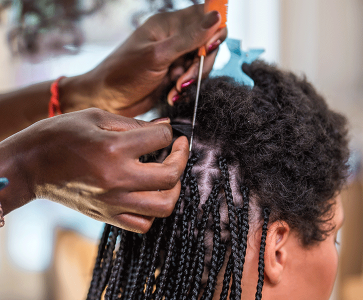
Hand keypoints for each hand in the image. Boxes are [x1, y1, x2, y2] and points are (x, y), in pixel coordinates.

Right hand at [0, 108, 188, 232]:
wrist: (28, 165)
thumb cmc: (59, 135)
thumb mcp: (95, 116)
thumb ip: (135, 123)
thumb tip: (166, 128)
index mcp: (113, 148)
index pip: (161, 140)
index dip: (169, 133)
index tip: (167, 132)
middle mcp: (117, 178)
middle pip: (171, 176)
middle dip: (182, 158)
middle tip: (179, 149)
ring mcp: (113, 201)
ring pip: (164, 205)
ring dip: (174, 188)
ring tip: (168, 174)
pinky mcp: (107, 216)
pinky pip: (143, 224)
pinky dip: (153, 210)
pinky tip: (149, 193)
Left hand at [60, 4, 226, 116]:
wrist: (106, 100)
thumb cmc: (123, 74)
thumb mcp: (158, 55)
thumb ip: (189, 38)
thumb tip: (216, 17)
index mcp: (168, 24)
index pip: (205, 15)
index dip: (214, 29)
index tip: (209, 47)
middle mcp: (174, 37)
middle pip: (208, 44)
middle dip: (201, 64)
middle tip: (183, 78)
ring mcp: (175, 56)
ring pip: (202, 64)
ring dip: (192, 80)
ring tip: (175, 88)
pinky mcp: (174, 74)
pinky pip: (192, 79)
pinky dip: (186, 89)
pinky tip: (172, 94)